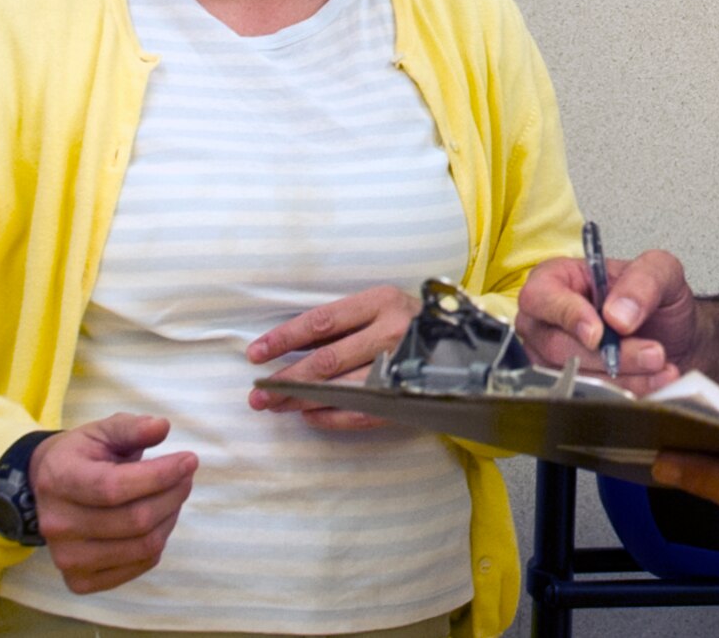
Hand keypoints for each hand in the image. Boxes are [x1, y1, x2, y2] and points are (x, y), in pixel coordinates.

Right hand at [29, 413, 196, 594]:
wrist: (51, 488)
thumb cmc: (85, 456)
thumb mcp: (105, 430)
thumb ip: (133, 427)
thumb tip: (161, 427)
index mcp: (59, 480)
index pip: (113, 487)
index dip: (159, 475)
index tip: (189, 459)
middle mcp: (56, 524)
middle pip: (135, 520)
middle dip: (174, 494)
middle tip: (186, 476)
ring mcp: (66, 558)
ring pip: (143, 546)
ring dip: (171, 517)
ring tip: (173, 495)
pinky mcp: (80, 581)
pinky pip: (139, 566)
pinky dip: (160, 542)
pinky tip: (158, 520)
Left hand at [247, 285, 419, 429]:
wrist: (463, 344)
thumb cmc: (407, 321)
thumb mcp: (378, 306)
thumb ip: (340, 323)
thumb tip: (286, 345)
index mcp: (381, 302)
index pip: (322, 321)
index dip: (285, 338)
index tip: (255, 354)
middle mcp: (393, 332)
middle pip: (327, 360)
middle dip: (287, 379)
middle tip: (258, 393)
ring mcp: (403, 367)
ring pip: (341, 389)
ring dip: (302, 401)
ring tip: (275, 406)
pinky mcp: (409, 395)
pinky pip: (362, 413)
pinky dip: (331, 417)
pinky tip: (309, 417)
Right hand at [515, 249, 698, 393]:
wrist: (676, 337)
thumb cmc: (657, 299)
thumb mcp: (662, 272)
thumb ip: (643, 281)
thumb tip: (617, 315)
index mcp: (558, 279)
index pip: (540, 296)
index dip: (566, 315)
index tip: (598, 332)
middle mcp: (547, 321)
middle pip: (556, 345)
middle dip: (607, 354)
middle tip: (652, 352)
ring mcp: (552, 358)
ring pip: (572, 377)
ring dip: (621, 377)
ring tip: (659, 365)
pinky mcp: (568, 388)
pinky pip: (586, 398)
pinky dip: (624, 392)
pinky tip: (653, 381)